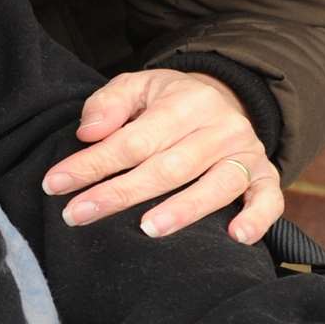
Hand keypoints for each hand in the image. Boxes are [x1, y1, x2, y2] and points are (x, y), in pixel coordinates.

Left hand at [40, 69, 281, 243]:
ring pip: (216, 185)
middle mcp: (218, 127)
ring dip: (184, 209)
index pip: (132, 140)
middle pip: (167, 167)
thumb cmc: (169, 100)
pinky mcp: (265, 175)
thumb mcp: (137, 86)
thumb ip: (109, 104)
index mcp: (183, 102)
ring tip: (148, 229)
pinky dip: (257, 218)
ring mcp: (245, 152)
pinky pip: (269, 199)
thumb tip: (88, 133)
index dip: (92, 164)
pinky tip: (236, 237)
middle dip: (119, 194)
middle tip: (78, 216)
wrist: (225, 97)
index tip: (56, 185)